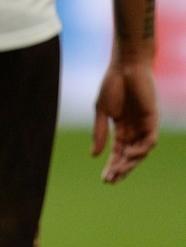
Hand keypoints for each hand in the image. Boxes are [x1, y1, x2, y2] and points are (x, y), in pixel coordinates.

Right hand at [92, 59, 157, 183]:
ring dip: (130, 162)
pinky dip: (140, 150)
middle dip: (120, 169)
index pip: (117, 152)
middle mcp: (134, 129)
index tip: (104, 179)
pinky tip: (128, 154)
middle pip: (129, 156)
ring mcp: (144, 125)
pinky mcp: (152, 120)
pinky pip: (149, 141)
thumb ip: (99, 132)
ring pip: (140, 152)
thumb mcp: (102, 111)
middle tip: (111, 180)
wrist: (126, 66)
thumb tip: (94, 155)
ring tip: (119, 171)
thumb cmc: (112, 84)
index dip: (112, 165)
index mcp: (120, 127)